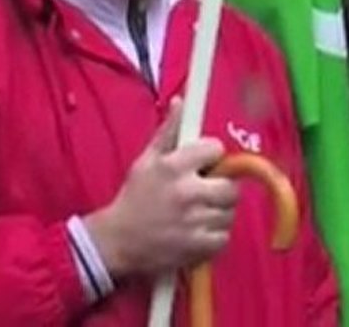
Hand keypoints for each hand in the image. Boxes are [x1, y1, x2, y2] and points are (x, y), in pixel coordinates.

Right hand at [84, 98, 239, 278]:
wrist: (118, 241)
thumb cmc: (134, 197)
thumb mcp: (147, 160)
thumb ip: (169, 131)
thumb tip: (181, 102)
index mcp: (173, 166)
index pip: (216, 149)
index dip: (211, 156)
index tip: (204, 164)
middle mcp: (187, 192)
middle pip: (230, 185)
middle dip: (220, 186)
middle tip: (206, 190)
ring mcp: (194, 222)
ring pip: (229, 211)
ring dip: (218, 211)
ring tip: (199, 211)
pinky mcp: (198, 247)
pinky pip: (224, 235)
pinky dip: (214, 234)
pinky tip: (197, 230)